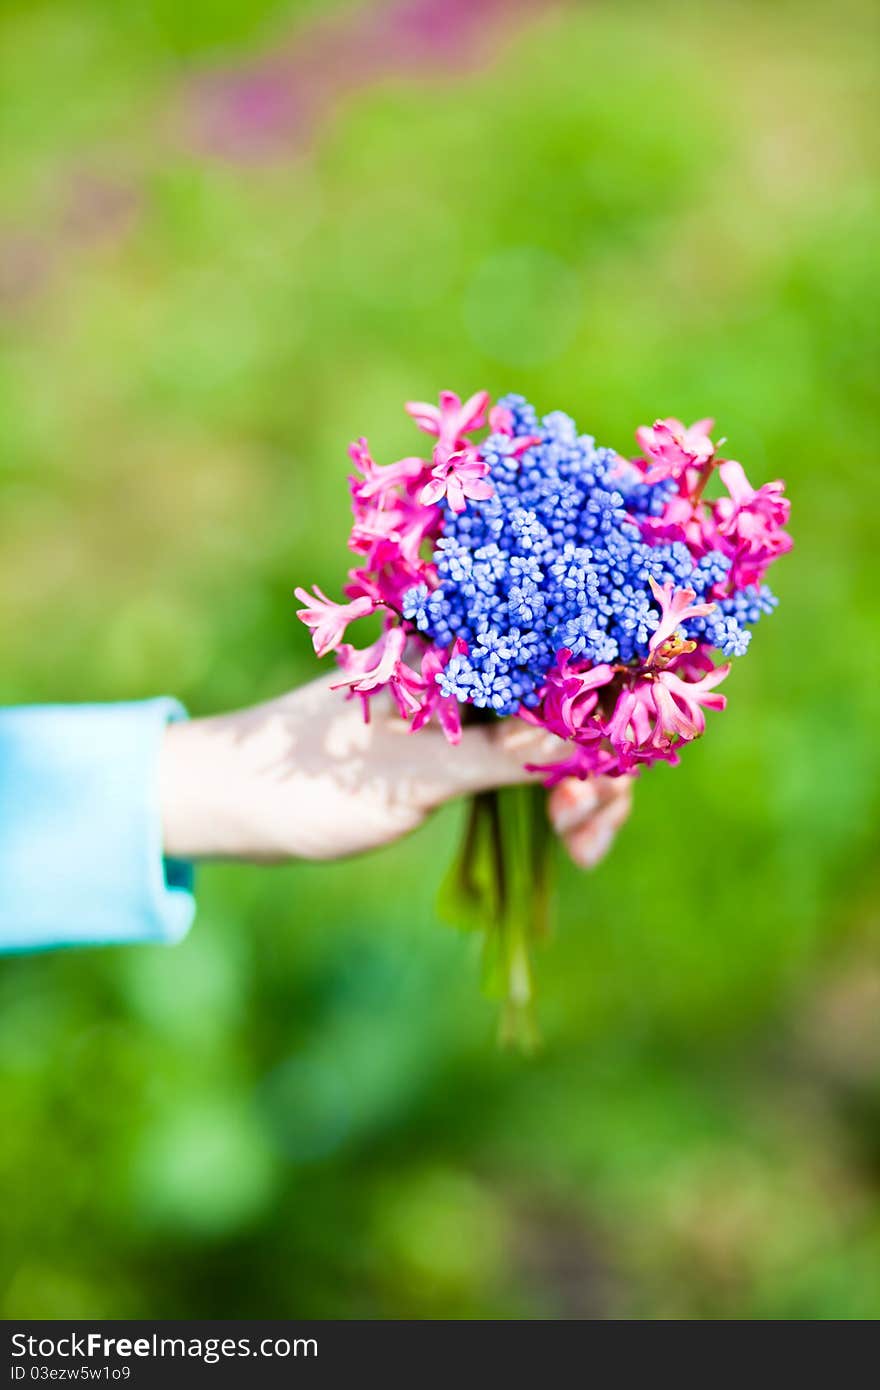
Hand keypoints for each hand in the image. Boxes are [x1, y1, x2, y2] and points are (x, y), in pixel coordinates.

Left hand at [159, 674, 632, 865]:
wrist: (234, 802)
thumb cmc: (311, 781)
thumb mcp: (414, 776)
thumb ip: (502, 756)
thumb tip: (592, 742)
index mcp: (458, 644)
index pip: (565, 662)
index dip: (603, 721)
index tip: (597, 788)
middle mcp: (474, 663)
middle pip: (575, 702)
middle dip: (597, 767)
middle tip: (581, 835)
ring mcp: (471, 704)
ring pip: (559, 737)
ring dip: (582, 789)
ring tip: (578, 850)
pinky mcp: (462, 741)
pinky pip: (530, 761)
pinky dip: (553, 799)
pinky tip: (566, 842)